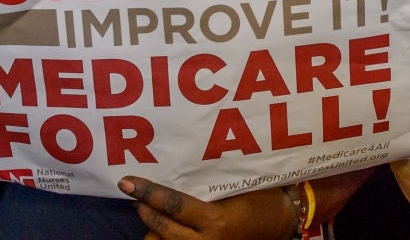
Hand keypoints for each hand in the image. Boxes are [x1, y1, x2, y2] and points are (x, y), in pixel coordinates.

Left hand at [118, 177, 296, 239]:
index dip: (149, 193)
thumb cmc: (261, 199)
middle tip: (134, 194)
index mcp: (215, 221)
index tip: (128, 182)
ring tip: (145, 209)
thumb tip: (173, 176)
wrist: (281, 224)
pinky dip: (165, 236)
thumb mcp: (235, 188)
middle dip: (144, 211)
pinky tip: (161, 224)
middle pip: (161, 229)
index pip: (174, 206)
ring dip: (152, 227)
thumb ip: (205, 187)